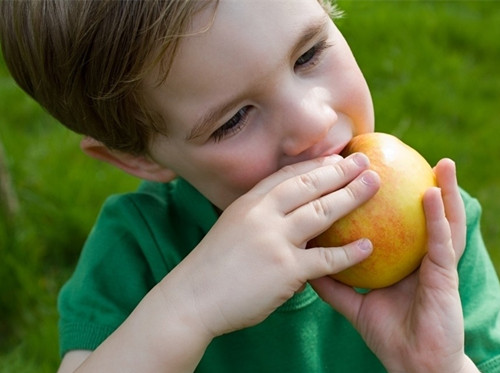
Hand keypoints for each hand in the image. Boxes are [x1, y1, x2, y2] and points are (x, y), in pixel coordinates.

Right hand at [159, 153, 379, 339]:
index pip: (288, 175)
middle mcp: (262, 214)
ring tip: (375, 185)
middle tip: (365, 162)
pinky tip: (368, 246)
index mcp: (249, 202)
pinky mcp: (284, 269)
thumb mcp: (232, 228)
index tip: (337, 157)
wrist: (192, 299)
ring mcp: (274, 239)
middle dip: (340, 171)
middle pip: (309, 186)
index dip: (315, 164)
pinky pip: (324, 258)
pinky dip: (348, 253)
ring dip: (351, 196)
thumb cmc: (212, 267)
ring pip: (321, 212)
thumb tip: (288, 215)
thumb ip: (259, 217)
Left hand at [310, 158, 476, 372]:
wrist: (413, 364)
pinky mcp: (443, 276)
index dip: (377, 198)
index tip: (362, 171)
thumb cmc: (390, 333)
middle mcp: (418, 255)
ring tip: (438, 162)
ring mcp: (434, 264)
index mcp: (399, 259)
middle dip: (409, 185)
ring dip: (441, 189)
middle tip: (394, 158)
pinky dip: (437, 217)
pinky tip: (431, 194)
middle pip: (413, 215)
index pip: (391, 222)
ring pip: (440, 220)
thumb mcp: (355, 304)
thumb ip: (334, 284)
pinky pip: (440, 242)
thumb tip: (306, 263)